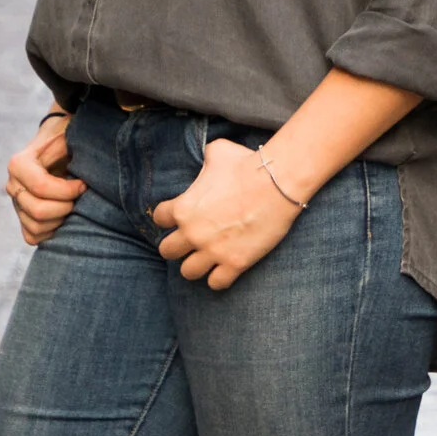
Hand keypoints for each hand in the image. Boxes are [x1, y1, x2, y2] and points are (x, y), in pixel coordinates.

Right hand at [5, 110, 84, 248]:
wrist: (57, 145)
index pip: (41, 187)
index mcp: (19, 164)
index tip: (84, 184)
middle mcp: (12, 185)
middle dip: (66, 207)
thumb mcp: (68, 136)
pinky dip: (51, 232)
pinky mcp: (22, 217)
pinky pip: (32, 236)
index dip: (67, 190)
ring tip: (74, 205)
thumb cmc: (66, 139)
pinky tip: (64, 217)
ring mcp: (15, 203)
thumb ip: (70, 148)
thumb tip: (82, 172)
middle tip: (80, 196)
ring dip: (61, 220)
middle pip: (38, 211)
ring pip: (36, 227)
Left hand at [151, 137, 302, 291]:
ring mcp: (213, 251)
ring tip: (205, 258)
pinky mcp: (235, 263)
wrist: (278, 182)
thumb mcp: (217, 151)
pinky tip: (224, 269)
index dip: (168, 217)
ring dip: (194, 265)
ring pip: (187, 272)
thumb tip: (205, 159)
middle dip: (176, 246)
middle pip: (166, 251)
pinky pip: (216, 283)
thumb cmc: (247, 163)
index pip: (159, 219)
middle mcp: (193, 233)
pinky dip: (218, 278)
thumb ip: (203, 159)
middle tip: (190, 241)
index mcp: (183, 207)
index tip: (178, 217)